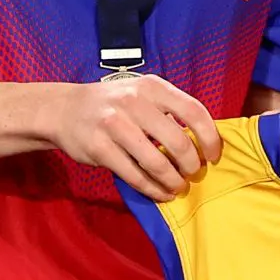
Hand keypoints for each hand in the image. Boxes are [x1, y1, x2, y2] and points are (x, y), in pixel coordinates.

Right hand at [46, 75, 220, 201]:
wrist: (65, 109)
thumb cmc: (113, 105)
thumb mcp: (142, 93)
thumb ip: (169, 110)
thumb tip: (203, 142)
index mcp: (152, 86)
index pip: (194, 111)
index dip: (210, 138)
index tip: (214, 156)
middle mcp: (134, 102)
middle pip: (178, 141)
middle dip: (191, 165)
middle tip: (192, 173)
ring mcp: (114, 124)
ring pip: (156, 162)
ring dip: (173, 180)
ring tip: (178, 186)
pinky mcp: (99, 148)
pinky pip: (134, 175)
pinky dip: (153, 189)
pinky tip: (161, 193)